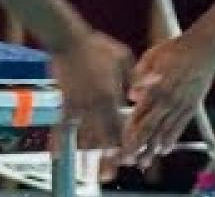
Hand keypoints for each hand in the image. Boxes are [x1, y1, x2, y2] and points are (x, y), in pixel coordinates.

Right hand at [48, 31, 132, 170]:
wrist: (68, 39)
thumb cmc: (96, 45)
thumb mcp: (123, 57)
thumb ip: (138, 76)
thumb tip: (157, 81)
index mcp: (111, 94)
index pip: (120, 125)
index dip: (124, 144)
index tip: (127, 160)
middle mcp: (95, 104)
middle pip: (102, 137)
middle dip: (106, 157)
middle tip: (108, 175)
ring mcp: (78, 105)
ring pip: (83, 135)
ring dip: (86, 155)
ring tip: (88, 172)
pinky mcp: (64, 102)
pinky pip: (61, 125)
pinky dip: (58, 140)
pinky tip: (57, 154)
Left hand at [121, 29, 214, 168]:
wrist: (204, 47)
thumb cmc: (176, 48)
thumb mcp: (152, 56)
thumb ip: (139, 76)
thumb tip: (131, 96)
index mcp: (156, 87)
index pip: (139, 115)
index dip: (129, 132)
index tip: (120, 144)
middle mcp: (168, 99)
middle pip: (150, 129)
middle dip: (137, 147)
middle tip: (128, 161)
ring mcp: (181, 104)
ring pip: (164, 132)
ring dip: (153, 149)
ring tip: (144, 163)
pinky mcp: (193, 106)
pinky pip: (181, 126)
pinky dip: (171, 140)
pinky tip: (164, 150)